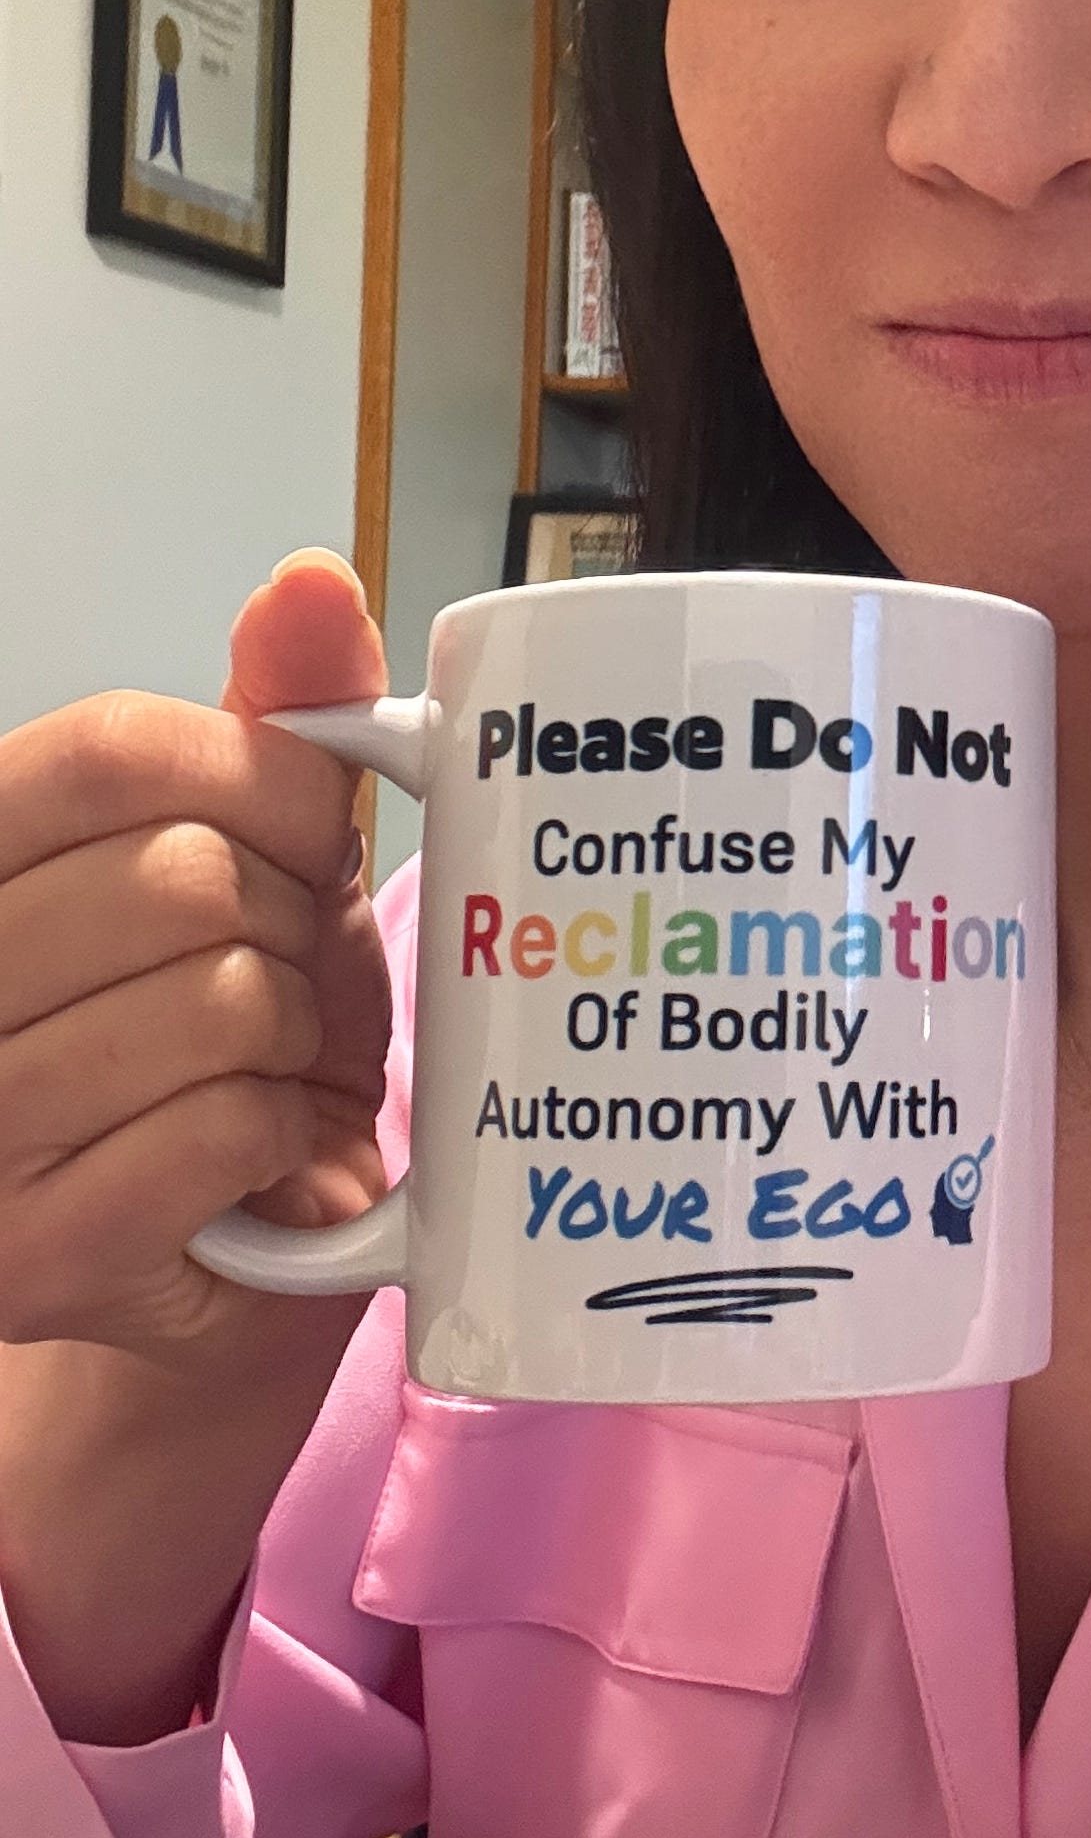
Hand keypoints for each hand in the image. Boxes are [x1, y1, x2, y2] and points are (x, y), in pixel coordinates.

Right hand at [0, 551, 395, 1366]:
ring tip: (261, 1068)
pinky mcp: (32, 1259)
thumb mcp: (254, 855)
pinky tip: (252, 1153)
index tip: (304, 831)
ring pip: (216, 1004)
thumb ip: (271, 718)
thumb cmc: (232, 1025)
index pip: (111, 749)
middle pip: (179, 879)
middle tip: (278, 980)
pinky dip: (281, 1134)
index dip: (257, 778)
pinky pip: (222, 1129)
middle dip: (282, 926)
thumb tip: (312, 578)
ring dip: (290, 1036)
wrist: (230, 1237)